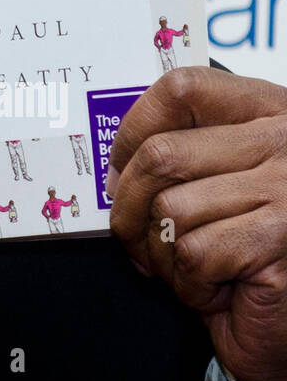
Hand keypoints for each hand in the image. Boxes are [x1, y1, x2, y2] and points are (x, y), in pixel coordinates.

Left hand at [107, 67, 286, 380]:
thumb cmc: (254, 254)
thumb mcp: (224, 183)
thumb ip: (185, 155)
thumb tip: (112, 170)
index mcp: (269, 111)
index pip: (182, 88)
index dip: (135, 128)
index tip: (120, 167)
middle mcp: (283, 140)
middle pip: (162, 154)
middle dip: (129, 208)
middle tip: (136, 240)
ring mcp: (285, 188)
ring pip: (171, 207)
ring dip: (165, 254)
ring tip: (196, 271)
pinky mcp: (279, 238)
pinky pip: (193, 253)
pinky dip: (191, 285)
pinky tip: (221, 292)